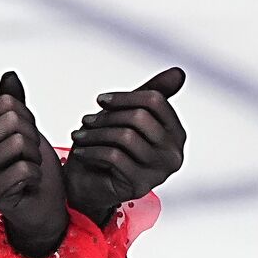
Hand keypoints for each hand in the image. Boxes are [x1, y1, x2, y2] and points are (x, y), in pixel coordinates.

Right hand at [0, 71, 67, 256]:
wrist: (40, 206)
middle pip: (13, 121)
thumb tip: (9, 76)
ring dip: (35, 157)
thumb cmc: (29, 168)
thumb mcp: (23, 130)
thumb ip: (13, 105)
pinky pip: (24, 169)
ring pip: (20, 143)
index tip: (23, 138)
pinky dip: (35, 175)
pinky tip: (28, 184)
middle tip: (28, 157)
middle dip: (32, 138)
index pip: (8, 103)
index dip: (26, 118)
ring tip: (28, 170)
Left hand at [65, 67, 187, 224]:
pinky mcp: (140, 186)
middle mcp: (173, 153)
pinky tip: (82, 152)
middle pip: (139, 117)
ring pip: (125, 136)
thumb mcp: (127, 117)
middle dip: (107, 116)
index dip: (124, 97)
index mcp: (175, 133)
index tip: (101, 101)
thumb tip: (178, 72)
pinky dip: (92, 150)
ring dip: (95, 133)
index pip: (155, 101)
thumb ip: (151, 95)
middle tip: (87, 121)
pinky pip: (114, 156)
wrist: (88, 185)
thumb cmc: (109, 147)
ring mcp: (159, 172)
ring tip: (79, 136)